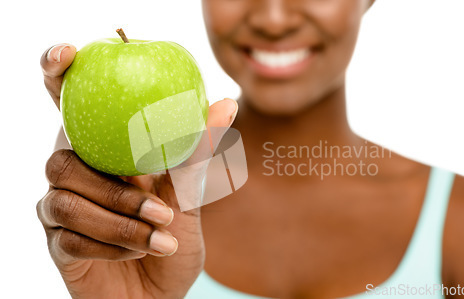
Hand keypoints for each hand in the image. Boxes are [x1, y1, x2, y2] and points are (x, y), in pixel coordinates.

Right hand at [37, 44, 237, 297]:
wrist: (160, 298)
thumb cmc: (171, 241)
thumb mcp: (190, 195)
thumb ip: (196, 151)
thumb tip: (226, 103)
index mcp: (104, 151)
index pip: (68, 104)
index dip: (56, 72)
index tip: (68, 52)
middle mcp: (76, 173)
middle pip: (61, 157)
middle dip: (115, 188)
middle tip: (163, 206)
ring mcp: (60, 208)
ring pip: (65, 198)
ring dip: (121, 219)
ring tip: (162, 234)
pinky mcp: (57, 242)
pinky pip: (70, 236)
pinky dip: (113, 244)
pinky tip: (143, 251)